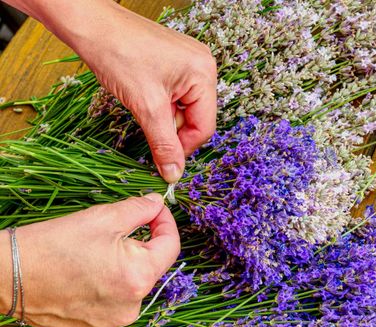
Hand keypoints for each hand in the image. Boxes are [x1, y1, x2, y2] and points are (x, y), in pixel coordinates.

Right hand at [0, 193, 179, 326]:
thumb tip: (158, 203)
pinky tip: (87, 276)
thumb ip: (140, 208)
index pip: (171, 246)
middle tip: (116, 232)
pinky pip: (114, 303)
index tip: (155, 212)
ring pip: (132, 285)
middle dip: (140, 246)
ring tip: (95, 256)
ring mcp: (113, 323)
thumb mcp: (104, 217)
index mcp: (138, 277)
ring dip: (123, 267)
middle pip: (151, 267)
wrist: (7, 275)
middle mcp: (131, 307)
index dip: (165, 223)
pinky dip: (109, 287)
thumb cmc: (54, 244)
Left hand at [4, 0, 217, 182]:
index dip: (184, 148)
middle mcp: (203, 67)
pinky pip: (176, 96)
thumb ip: (164, 144)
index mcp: (204, 74)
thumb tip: (173, 175)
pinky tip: (144, 97)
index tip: (164, 161)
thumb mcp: (146, 106)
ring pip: (184, 109)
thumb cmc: (118, 55)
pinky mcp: (175, 64)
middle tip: (148, 127)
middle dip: (172, 129)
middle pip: (196, 118)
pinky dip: (160, 105)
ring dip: (164, 117)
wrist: (92, 25)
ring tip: (142, 104)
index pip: (204, 126)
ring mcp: (190, 64)